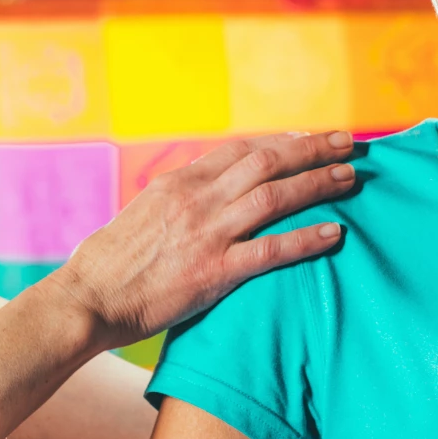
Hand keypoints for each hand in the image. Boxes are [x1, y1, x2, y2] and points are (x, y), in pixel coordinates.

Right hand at [47, 131, 356, 350]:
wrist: (86, 301)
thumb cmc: (107, 265)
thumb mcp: (141, 215)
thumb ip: (176, 201)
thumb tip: (199, 195)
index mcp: (178, 182)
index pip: (240, 148)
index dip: (281, 140)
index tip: (308, 138)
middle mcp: (196, 199)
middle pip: (266, 161)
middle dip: (311, 149)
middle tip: (347, 143)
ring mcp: (206, 234)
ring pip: (275, 196)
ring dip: (317, 183)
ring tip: (350, 177)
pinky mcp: (214, 272)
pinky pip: (271, 250)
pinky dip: (307, 239)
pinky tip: (335, 233)